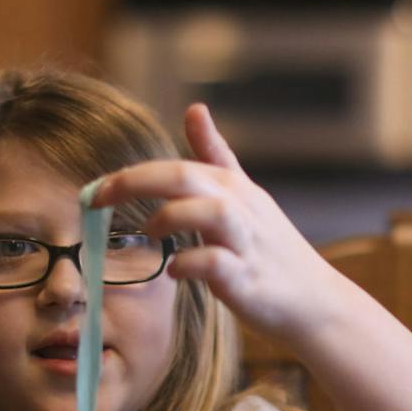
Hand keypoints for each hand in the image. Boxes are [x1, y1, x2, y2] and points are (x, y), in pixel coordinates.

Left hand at [89, 103, 346, 342]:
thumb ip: (217, 155)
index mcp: (233, 188)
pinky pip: (218, 262)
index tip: (95, 189)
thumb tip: (194, 108)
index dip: (134, 173)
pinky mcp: (249, 279)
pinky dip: (191, 263)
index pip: (180, 165)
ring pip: (210, 211)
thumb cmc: (272, 251)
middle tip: (96, 199)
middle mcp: (241, 209)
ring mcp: (247, 243)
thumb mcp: (245, 194)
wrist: (317, 302)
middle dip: (135, 182)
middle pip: (186, 177)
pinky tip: (175, 269)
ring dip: (171, 216)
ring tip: (150, 232)